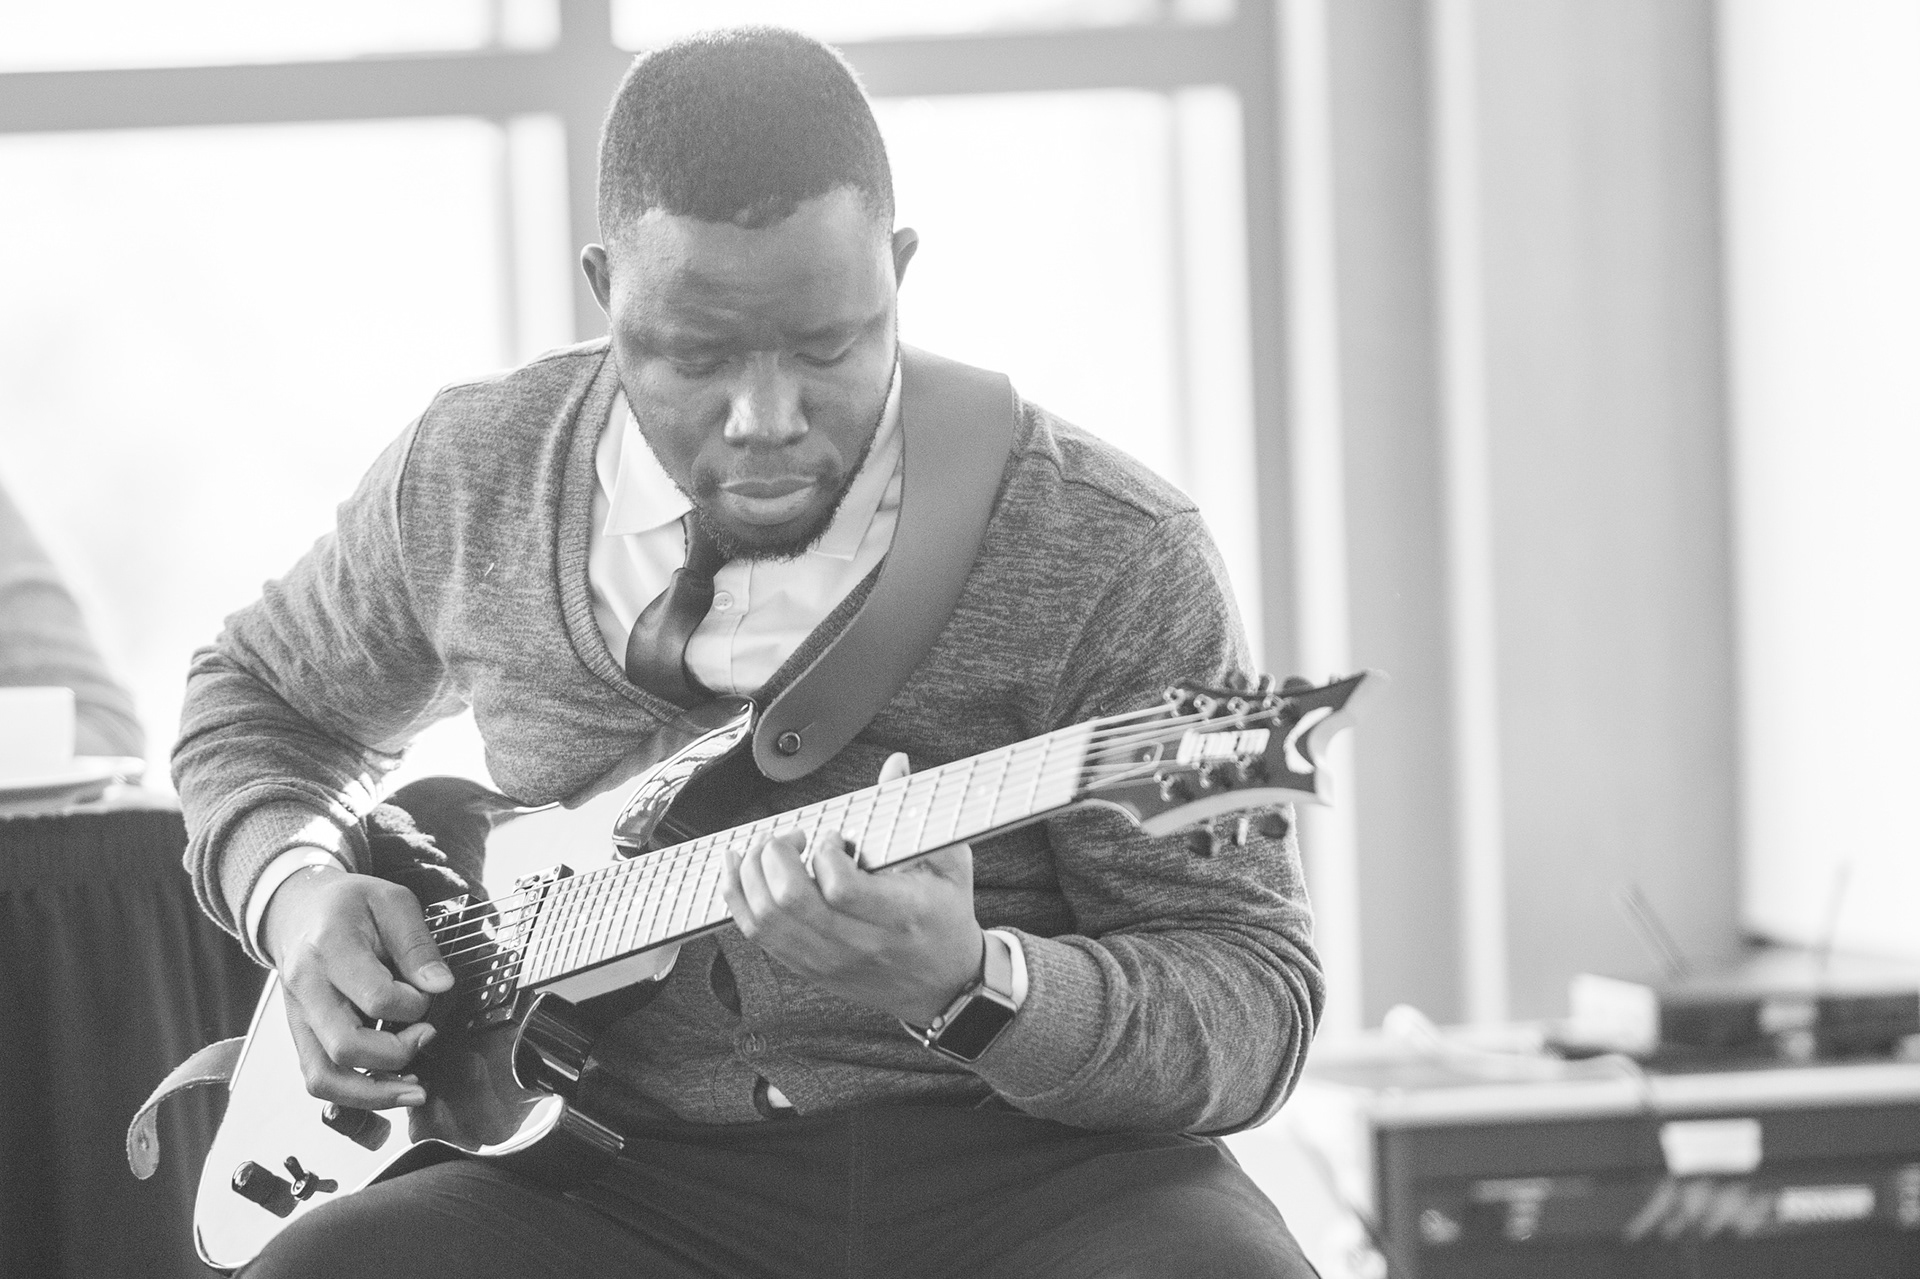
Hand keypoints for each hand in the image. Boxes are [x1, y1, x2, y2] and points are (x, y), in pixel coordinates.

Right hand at [262, 862, 453, 1108]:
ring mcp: (298, 1017)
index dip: (412, 1005)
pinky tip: (388, 1089)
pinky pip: (318, 1079)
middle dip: (397, 1055)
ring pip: (323, 1077)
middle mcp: (306, 988)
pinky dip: (354, 1095)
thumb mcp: (392, 902)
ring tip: (414, 1091)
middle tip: (426, 1036)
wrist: (299, 910)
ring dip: (373, 1094)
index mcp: (330, 947)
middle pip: (345, 1046)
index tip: (428, 993)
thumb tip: (441, 986)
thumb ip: (417, 944)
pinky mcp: (300, 1036)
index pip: (375, 997)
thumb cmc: (351, 905)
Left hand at [721, 753, 983, 1024]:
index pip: (842, 889)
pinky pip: (758, 935)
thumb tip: (896, 764)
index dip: (827, 853)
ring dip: (753, 873)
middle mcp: (860, 944)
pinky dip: (739, 898)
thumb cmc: (946, 919)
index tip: (834, 837)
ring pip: (767, 920)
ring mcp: (829, 961)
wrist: (944, 985)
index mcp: (900, 917)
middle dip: (777, 855)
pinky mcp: (808, 968)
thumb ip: (917, 813)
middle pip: (792, 902)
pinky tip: (739, 869)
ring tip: (766, 848)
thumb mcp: (949, 865)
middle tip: (792, 838)